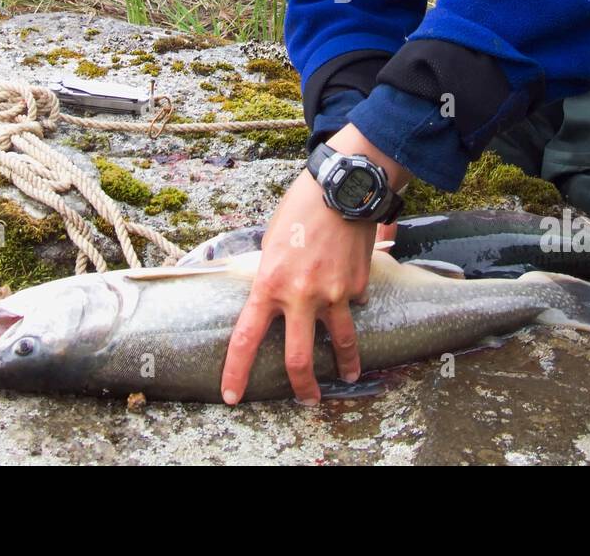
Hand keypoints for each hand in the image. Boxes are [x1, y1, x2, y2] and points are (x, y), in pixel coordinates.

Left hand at [220, 124, 410, 405]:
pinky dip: (351, 304)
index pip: (246, 340)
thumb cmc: (299, 209)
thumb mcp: (271, 243)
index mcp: (269, 284)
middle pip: (298, 360)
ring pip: (341, 344)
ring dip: (345, 365)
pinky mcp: (358, 285)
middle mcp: (301, 296)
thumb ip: (271, 276)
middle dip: (302, 388)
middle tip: (306, 400)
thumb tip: (274, 297)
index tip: (231, 396)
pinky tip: (351, 291)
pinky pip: (353, 304)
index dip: (236, 373)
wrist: (342, 189)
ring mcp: (334, 294)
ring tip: (347, 375)